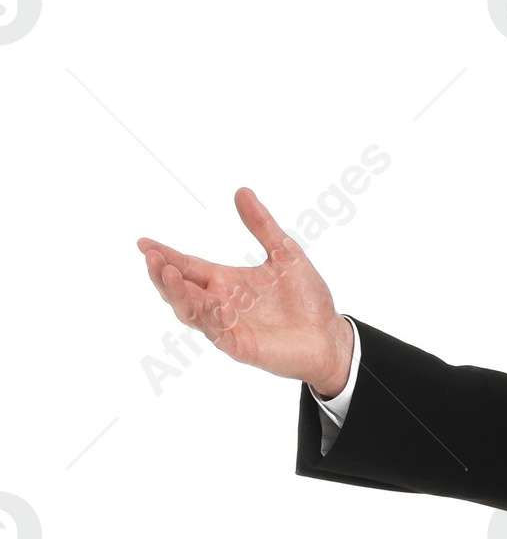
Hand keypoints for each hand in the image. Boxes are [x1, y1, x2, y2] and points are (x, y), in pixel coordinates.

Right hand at [136, 188, 352, 398]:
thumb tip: (242, 191)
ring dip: (178, 294)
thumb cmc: (307, 299)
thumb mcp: (284, 253)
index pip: (188, 266)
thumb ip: (262, 225)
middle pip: (180, 291)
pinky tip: (211, 301)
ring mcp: (229, 327)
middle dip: (163, 275)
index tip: (143, 242)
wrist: (331, 334)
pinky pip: (220, 333)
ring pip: (191, 313)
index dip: (166, 255)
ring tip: (169, 273)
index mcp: (226, 282)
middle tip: (152, 257)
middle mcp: (221, 304)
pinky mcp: (243, 347)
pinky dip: (212, 318)